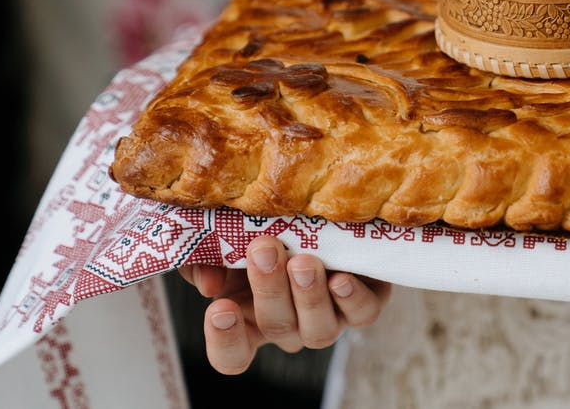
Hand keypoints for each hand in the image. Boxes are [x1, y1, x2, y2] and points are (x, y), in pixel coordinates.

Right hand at [178, 235, 391, 374]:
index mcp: (251, 319)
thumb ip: (205, 259)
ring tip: (304, 262)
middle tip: (263, 250)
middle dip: (268, 288)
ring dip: (308, 296)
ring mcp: (328, 319)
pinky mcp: (364, 304)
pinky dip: (351, 299)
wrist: (328, 213)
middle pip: (276, 327)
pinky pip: (361, 314)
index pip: (233, 355)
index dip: (225, 341)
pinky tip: (341, 278)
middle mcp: (290, 326)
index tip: (220, 309)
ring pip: (318, 330)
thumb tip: (210, 285)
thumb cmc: (269, 229)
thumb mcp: (226, 238)